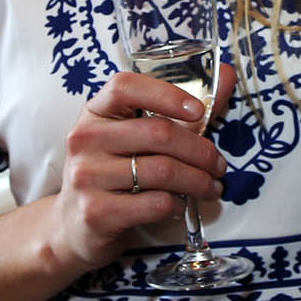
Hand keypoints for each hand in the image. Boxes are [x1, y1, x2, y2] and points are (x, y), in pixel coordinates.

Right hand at [47, 63, 234, 276]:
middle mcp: (86, 139)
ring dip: (198, 181)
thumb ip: (183, 110)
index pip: (125, 87)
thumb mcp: (137, 137)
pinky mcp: (96, 211)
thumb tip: (227, 74)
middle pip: (158, 133)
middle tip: (218, 165)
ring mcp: (87, 176)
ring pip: (162, 170)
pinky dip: (178, 205)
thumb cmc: (114, 173)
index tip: (199, 111)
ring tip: (210, 187)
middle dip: (200, 151)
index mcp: (96, 112)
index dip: (166, 94)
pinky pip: (154, 203)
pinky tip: (180, 205)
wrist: (73, 226)